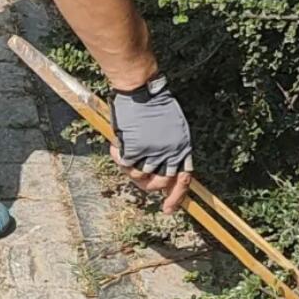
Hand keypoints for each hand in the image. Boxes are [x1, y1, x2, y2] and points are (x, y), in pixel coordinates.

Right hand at [109, 80, 193, 213]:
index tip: (167, 209)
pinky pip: (124, 163)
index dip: (176, 198)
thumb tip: (165, 168)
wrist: (140, 89)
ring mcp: (151, 153)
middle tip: (137, 175)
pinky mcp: (135, 149)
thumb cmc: (155, 102)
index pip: (183, 181)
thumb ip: (171, 147)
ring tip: (123, 149)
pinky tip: (115, 144)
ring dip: (129, 166)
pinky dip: (117, 155)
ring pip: (139, 175)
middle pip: (158, 183)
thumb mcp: (173, 126)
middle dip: (146, 183)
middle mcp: (169, 154)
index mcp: (182, 148)